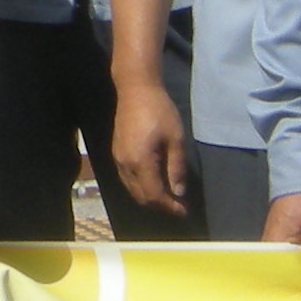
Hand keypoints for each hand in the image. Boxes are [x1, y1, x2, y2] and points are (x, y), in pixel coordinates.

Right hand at [107, 78, 189, 216]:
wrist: (135, 89)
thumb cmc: (159, 110)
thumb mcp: (176, 138)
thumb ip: (176, 167)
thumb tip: (179, 192)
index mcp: (140, 162)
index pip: (154, 195)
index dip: (169, 206)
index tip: (184, 211)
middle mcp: (125, 165)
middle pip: (141, 196)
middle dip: (160, 205)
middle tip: (178, 206)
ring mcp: (118, 159)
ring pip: (132, 190)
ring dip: (149, 197)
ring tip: (168, 197)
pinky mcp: (116, 153)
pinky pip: (127, 179)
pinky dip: (141, 187)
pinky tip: (154, 182)